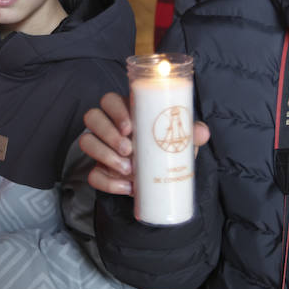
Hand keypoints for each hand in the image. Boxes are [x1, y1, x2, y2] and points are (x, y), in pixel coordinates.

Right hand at [80, 91, 208, 195]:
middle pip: (92, 117)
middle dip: (108, 133)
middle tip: (128, 149)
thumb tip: (202, 131)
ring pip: (86, 141)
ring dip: (104, 155)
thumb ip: (191, 133)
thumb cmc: (166, 150)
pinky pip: (92, 175)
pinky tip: (126, 188)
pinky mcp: (99, 171)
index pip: (109, 100)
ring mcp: (101, 148)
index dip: (115, 110)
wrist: (160, 181)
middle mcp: (108, 127)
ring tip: (128, 169)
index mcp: (126, 111)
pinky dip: (108, 182)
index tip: (129, 127)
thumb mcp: (180, 141)